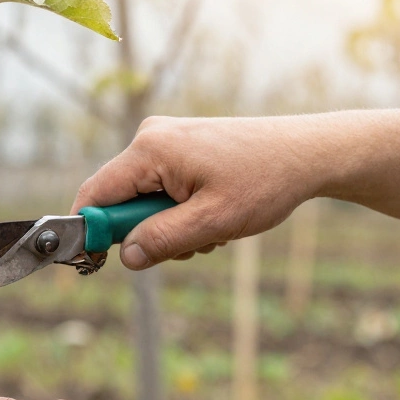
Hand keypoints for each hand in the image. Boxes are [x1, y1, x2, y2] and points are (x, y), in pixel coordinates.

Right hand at [71, 115, 330, 269]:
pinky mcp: (180, 146)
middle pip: (119, 199)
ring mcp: (165, 139)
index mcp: (151, 150)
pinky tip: (213, 211)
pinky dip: (180, 209)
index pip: (95, 193)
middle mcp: (151, 138)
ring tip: (212, 226)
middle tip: (190, 243)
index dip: (91, 231)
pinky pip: (160, 188)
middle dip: (147, 230)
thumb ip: (163, 240)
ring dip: (169, 224)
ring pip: (142, 198)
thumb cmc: (265, 181)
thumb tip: (125, 257)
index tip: (98, 262)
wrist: (308, 153)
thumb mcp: (213, 222)